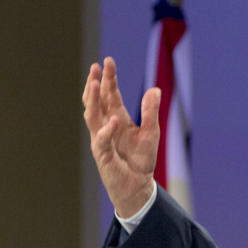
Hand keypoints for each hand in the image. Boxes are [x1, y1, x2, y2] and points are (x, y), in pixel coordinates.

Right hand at [83, 57, 160, 217]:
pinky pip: (102, 140)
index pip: (110, 94)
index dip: (108, 78)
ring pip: (92, 116)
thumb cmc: (141, 160)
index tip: (107, 61)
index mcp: (117, 119)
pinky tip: (114, 120)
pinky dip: (107, 130)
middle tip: (95, 66)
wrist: (137, 187)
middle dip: (96, 83)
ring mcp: (101, 140)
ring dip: (92, 100)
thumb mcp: (151, 132)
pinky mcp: (102, 155)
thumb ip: (150, 112)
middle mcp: (106, 126)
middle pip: (98, 101)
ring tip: (94, 84)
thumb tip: (155, 89)